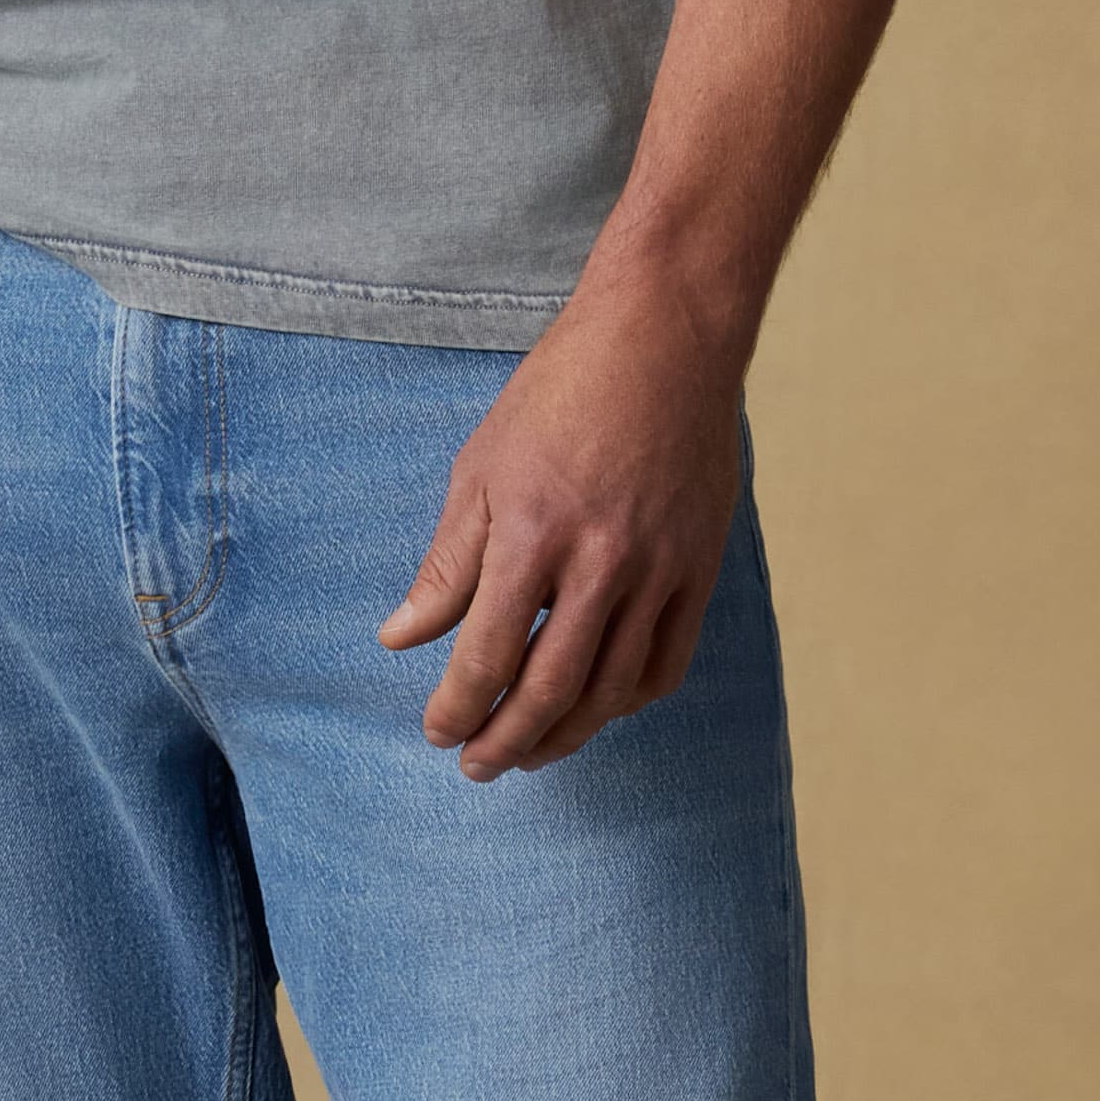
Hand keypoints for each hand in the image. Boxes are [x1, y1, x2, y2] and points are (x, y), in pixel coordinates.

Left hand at [378, 277, 747, 779]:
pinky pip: (667, 664)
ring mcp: (658, 569)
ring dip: (565, 736)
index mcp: (532, 533)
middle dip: (504, 742)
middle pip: (549, 689)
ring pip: (611, 690)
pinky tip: (597, 709)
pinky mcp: (700, 567)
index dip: (458, 708)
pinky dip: (629, 701)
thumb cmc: (561, 394)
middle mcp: (600, 561)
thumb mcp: (480, 469)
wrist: (666, 334)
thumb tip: (399, 640)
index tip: (438, 731)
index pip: (487, 655)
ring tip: (530, 753)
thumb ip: (445, 566)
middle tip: (477, 766)